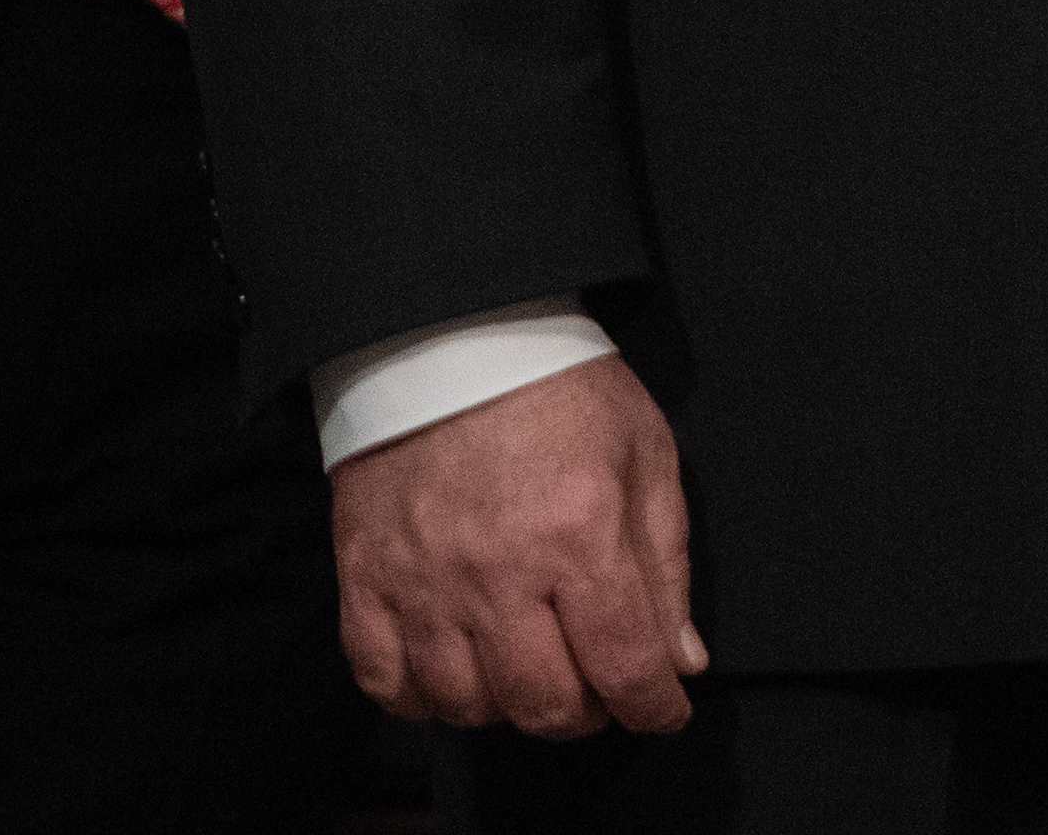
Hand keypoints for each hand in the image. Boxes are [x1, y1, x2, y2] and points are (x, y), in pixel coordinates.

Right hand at [330, 356, 707, 736]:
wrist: (448, 332)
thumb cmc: (559, 385)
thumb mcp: (644, 451)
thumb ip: (667, 562)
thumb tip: (682, 660)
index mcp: (580, 534)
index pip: (625, 667)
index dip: (654, 707)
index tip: (663, 709)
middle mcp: (499, 572)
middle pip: (544, 705)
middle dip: (586, 714)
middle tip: (596, 688)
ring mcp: (424, 581)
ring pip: (465, 706)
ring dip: (508, 708)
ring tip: (527, 670)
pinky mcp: (365, 577)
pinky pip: (385, 681)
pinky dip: (421, 698)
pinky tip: (453, 673)